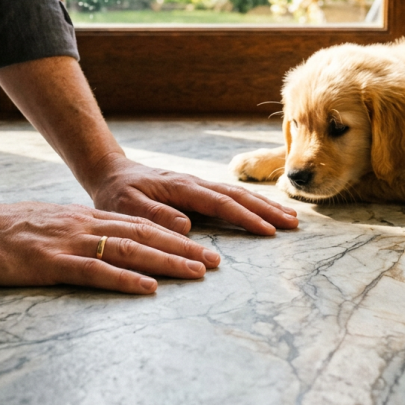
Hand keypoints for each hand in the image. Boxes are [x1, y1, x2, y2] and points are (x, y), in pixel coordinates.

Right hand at [0, 197, 222, 293]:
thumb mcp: (45, 224)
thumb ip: (74, 232)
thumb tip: (99, 243)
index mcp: (81, 219)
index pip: (137, 226)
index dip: (172, 236)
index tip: (200, 246)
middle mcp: (82, 226)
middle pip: (143, 235)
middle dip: (183, 248)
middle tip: (216, 261)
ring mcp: (67, 243)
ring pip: (129, 250)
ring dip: (167, 262)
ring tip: (198, 272)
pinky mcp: (50, 263)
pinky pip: (95, 272)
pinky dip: (126, 280)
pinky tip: (149, 288)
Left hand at [86, 154, 298, 235]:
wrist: (111, 173)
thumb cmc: (117, 194)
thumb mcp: (127, 207)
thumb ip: (155, 216)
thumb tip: (187, 226)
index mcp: (181, 188)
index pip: (220, 203)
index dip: (245, 217)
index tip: (268, 231)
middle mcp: (195, 184)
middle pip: (237, 196)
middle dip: (266, 210)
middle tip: (293, 224)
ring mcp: (198, 185)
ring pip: (238, 194)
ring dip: (264, 206)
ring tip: (290, 219)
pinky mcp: (198, 191)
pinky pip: (230, 196)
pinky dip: (251, 203)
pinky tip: (265, 212)